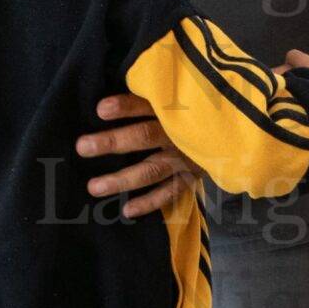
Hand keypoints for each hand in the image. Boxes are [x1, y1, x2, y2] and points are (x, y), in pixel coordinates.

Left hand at [77, 93, 200, 217]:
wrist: (226, 134)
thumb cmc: (186, 113)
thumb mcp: (174, 99)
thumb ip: (146, 98)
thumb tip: (104, 100)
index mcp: (172, 108)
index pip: (147, 104)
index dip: (125, 107)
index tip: (100, 110)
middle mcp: (178, 133)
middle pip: (144, 136)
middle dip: (113, 142)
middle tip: (82, 147)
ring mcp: (185, 158)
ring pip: (152, 170)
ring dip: (122, 180)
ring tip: (94, 187)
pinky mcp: (190, 177)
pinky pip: (169, 193)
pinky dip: (149, 203)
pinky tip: (127, 209)